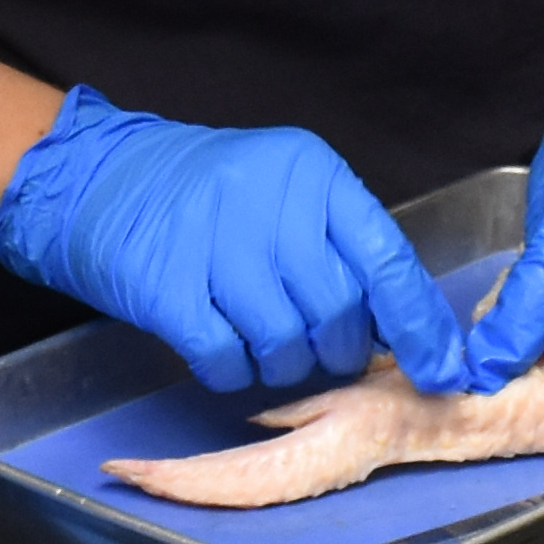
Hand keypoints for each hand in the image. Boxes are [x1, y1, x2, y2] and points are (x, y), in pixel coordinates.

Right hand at [0, 87, 465, 398]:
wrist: (101, 181)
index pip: (387, 259)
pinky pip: (228, 363)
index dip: (419, 326)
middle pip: (338, 313)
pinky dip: (231, 371)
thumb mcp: (283, 190)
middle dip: (335, 346)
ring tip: (256, 334)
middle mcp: (267, 202)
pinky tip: (219, 345)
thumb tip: (406, 332)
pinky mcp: (168, 289)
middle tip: (310, 337)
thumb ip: (342, 245)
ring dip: (281, 361)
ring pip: (287, 346)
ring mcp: (215, 245)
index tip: (442, 370)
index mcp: (310, 172)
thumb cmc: (206, 194)